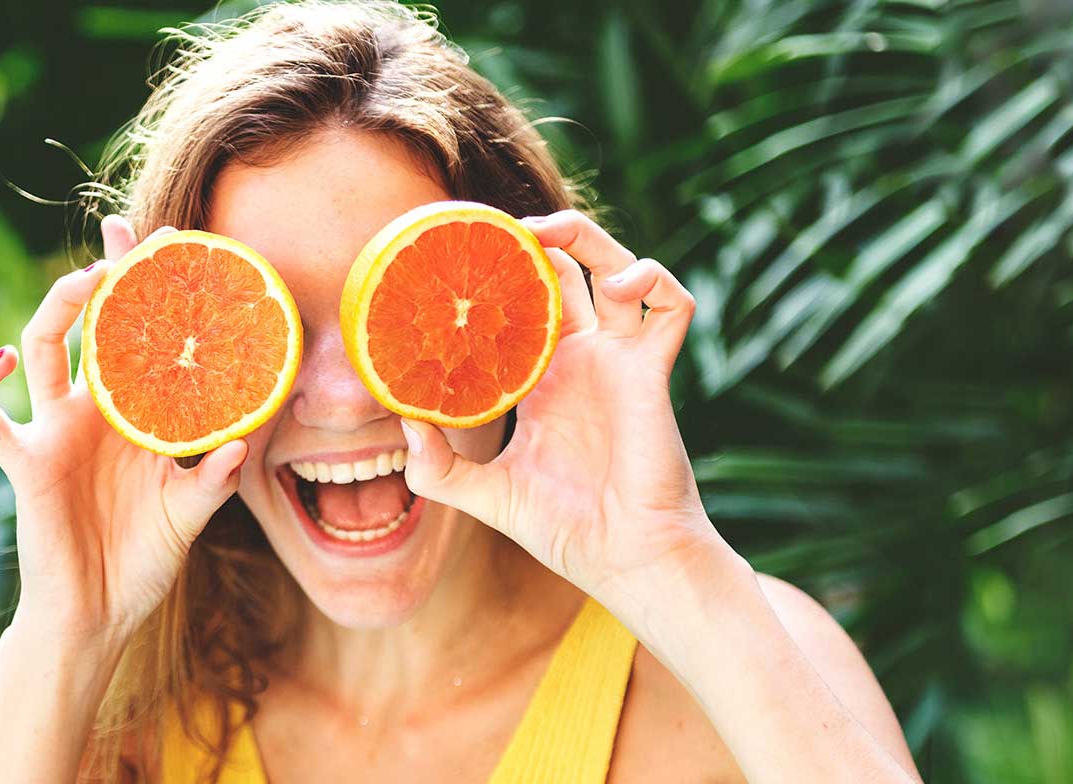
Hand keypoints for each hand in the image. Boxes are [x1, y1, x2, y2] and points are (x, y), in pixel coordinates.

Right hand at [0, 215, 250, 647]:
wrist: (96, 617)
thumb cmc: (141, 563)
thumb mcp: (190, 516)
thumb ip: (214, 480)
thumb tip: (245, 445)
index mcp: (132, 416)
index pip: (138, 337)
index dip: (146, 292)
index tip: (168, 241)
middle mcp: (90, 412)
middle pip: (88, 324)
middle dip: (102, 276)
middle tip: (126, 238)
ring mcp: (52, 432)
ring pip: (39, 348)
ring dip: (57, 310)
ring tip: (83, 281)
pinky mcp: (24, 463)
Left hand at [396, 210, 729, 604]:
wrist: (624, 560)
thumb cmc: (566, 530)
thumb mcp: (485, 495)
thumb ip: (438, 466)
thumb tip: (400, 425)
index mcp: (544, 378)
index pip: (523, 302)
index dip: (500, 272)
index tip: (459, 251)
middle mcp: (583, 359)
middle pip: (570, 270)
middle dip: (542, 236)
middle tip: (504, 227)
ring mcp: (621, 361)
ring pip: (619, 268)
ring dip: (591, 239)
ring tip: (553, 232)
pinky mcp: (653, 372)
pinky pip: (671, 305)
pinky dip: (654, 279)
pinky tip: (621, 284)